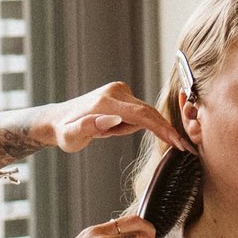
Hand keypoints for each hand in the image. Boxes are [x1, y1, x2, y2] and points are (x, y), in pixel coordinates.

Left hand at [38, 82, 192, 155]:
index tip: (178, 142)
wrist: (58, 119)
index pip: (142, 115)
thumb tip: (112, 118)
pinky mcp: (122, 92)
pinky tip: (111, 127)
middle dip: (160, 130)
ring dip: (130, 128)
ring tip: (106, 134)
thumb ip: (88, 128)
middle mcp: (115, 91)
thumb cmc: (64, 132)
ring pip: (142, 113)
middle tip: (179, 147)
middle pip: (148, 112)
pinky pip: (138, 112)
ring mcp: (120, 89)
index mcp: (105, 103)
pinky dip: (131, 123)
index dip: (162, 128)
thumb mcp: (70, 138)